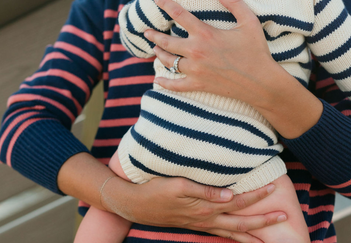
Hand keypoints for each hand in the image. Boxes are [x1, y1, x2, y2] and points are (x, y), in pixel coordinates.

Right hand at [104, 175, 286, 242]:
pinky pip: (221, 232)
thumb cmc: (158, 191)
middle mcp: (207, 220)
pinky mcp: (195, 223)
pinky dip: (235, 234)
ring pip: (233, 232)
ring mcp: (201, 224)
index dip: (257, 196)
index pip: (238, 202)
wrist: (137, 204)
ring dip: (253, 232)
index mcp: (206, 209)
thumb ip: (205, 192)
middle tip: (283, 215)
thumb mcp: (180, 186)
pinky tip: (240, 233)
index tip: (273, 187)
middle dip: (264, 220)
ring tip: (269, 234)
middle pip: (241, 222)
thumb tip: (231, 196)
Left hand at [144, 0, 322, 137]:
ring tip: (154, 49)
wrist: (261, 82)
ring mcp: (195, 70)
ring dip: (159, 53)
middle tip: (146, 32)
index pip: (179, 15)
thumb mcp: (249, 22)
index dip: (166, 4)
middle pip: (167, 41)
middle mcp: (196, 51)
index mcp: (205, 34)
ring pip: (168, 61)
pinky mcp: (198, 84)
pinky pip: (176, 85)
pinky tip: (158, 79)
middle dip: (154, 35)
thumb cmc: (256, 51)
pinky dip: (166, 83)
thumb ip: (233, 2)